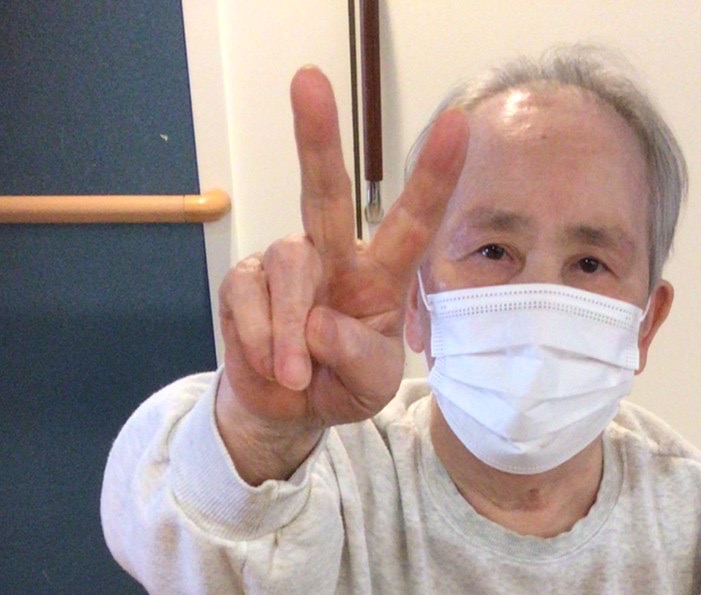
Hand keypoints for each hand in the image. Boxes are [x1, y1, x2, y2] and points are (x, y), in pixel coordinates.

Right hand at [216, 66, 467, 481]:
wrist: (287, 411)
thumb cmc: (341, 382)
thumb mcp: (371, 386)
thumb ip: (359, 357)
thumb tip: (319, 323)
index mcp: (381, 274)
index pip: (412, 222)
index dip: (433, 177)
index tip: (456, 125)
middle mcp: (333, 254)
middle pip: (325, 192)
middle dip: (317, 138)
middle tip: (308, 78)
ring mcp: (285, 262)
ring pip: (289, 268)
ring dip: (291, 330)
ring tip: (296, 375)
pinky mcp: (244, 281)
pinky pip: (250, 301)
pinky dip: (263, 344)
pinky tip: (274, 368)